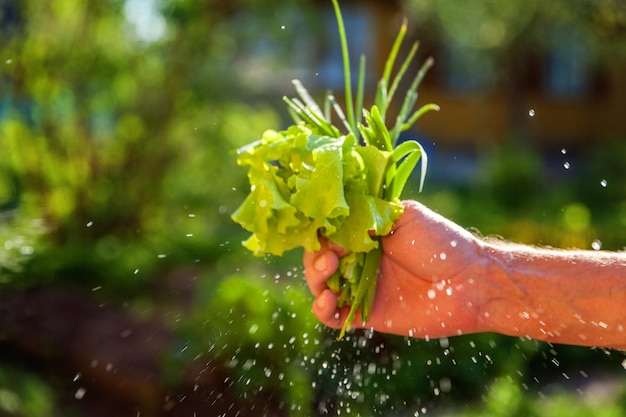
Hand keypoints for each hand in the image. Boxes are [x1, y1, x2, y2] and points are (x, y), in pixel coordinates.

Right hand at [303, 200, 487, 338]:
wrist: (471, 283)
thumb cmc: (443, 244)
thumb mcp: (406, 216)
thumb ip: (371, 215)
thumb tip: (339, 221)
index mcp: (368, 234)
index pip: (331, 231)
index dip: (322, 230)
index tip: (325, 230)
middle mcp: (361, 260)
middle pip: (320, 258)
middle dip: (316, 255)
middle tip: (329, 254)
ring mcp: (362, 288)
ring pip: (322, 285)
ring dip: (315, 277)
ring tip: (327, 270)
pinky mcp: (367, 315)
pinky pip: (335, 316)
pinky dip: (323, 309)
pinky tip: (328, 299)